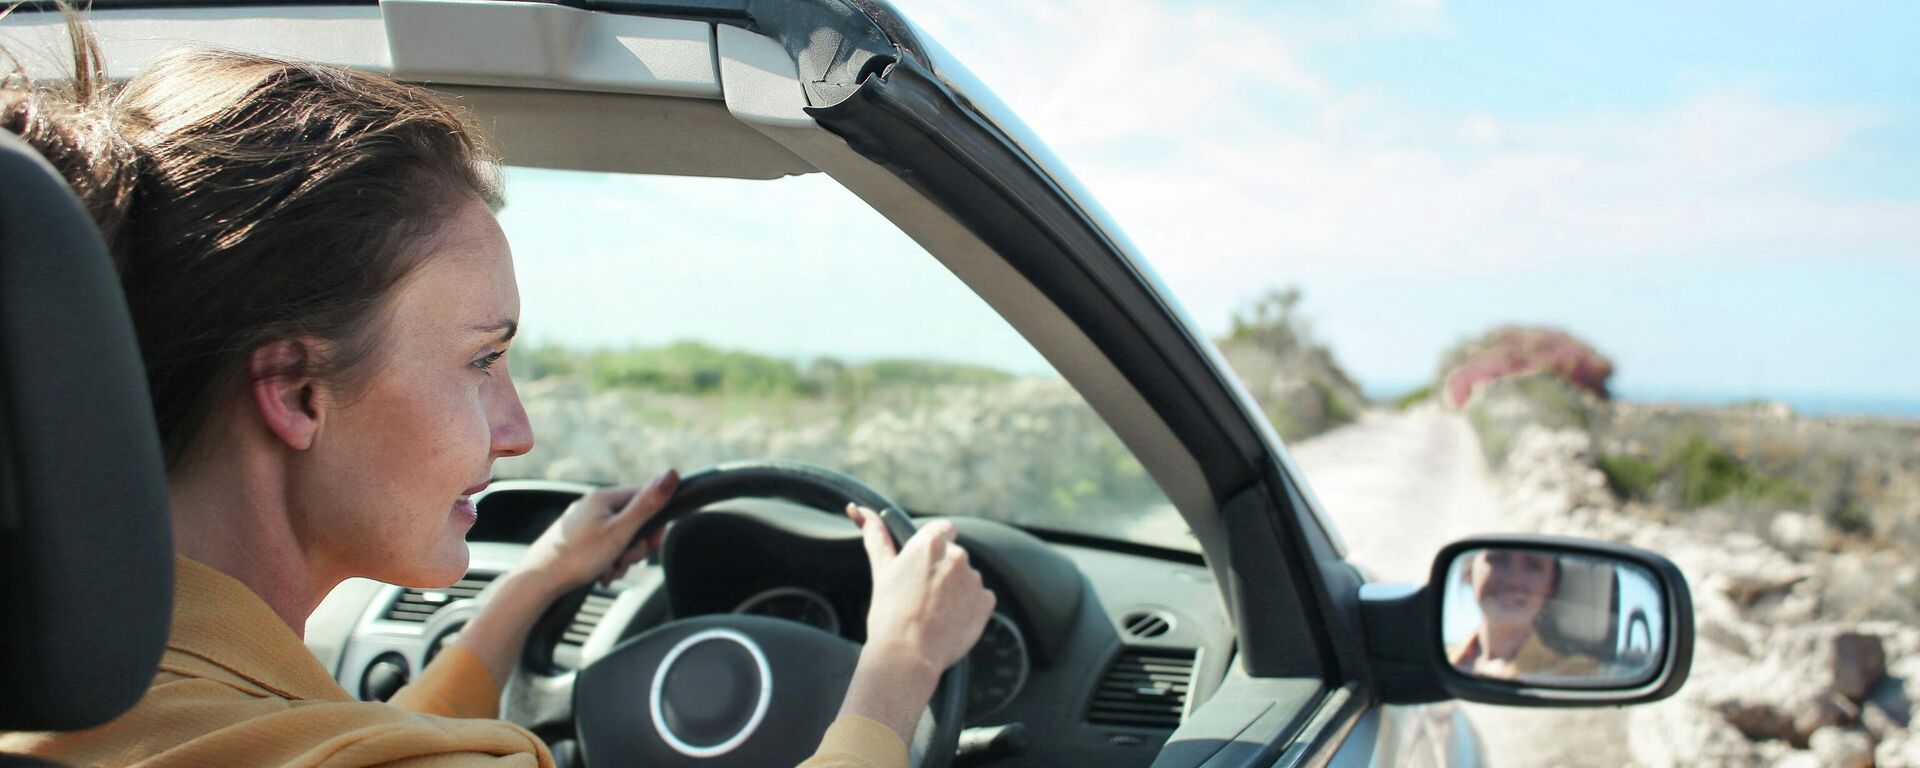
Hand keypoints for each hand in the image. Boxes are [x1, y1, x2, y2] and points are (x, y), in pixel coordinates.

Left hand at [519, 469, 677, 591]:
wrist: (537, 581)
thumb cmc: (578, 557)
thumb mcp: (620, 531)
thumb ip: (647, 504)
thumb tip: (671, 473)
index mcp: (603, 497)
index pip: (644, 496)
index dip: (654, 521)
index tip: (653, 542)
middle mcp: (592, 505)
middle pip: (632, 520)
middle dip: (635, 545)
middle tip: (625, 561)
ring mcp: (582, 522)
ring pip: (618, 536)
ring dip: (621, 557)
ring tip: (609, 571)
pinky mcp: (575, 539)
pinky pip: (603, 546)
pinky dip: (607, 561)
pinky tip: (601, 574)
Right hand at [849, 504, 995, 683]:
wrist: (908, 655)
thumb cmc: (889, 613)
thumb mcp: (881, 570)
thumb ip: (876, 536)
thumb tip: (858, 510)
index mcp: (930, 543)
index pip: (944, 528)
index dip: (935, 545)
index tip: (925, 562)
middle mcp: (957, 556)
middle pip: (954, 556)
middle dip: (942, 571)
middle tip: (921, 596)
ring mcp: (974, 580)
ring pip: (966, 579)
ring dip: (955, 590)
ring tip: (933, 613)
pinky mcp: (986, 602)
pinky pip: (979, 599)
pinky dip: (968, 608)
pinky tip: (948, 621)